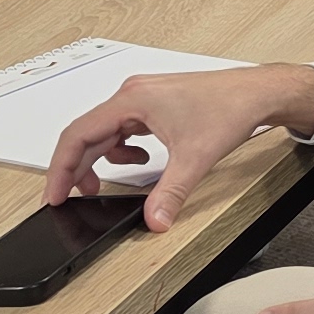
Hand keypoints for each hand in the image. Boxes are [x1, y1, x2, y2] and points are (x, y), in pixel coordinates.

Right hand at [44, 60, 313, 229]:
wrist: (259, 92)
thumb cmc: (231, 107)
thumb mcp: (196, 157)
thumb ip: (170, 192)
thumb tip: (155, 221)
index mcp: (132, 100)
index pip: (78, 135)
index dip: (60, 168)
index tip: (54, 195)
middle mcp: (133, 94)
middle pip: (86, 134)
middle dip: (76, 169)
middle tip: (69, 199)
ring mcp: (144, 98)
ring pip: (104, 132)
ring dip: (99, 160)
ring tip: (101, 185)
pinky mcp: (156, 104)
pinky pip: (123, 129)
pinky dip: (122, 150)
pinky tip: (139, 162)